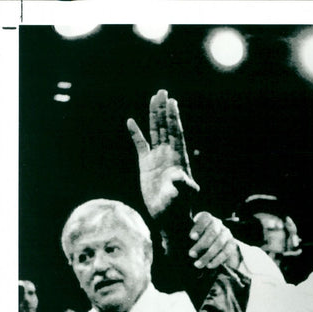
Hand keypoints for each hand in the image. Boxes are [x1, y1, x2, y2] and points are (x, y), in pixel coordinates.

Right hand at [127, 89, 199, 219]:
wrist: (168, 217)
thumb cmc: (176, 208)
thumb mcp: (180, 197)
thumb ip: (181, 186)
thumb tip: (179, 179)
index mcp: (178, 158)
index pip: (176, 133)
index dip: (173, 117)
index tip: (172, 101)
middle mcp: (169, 155)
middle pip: (166, 127)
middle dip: (164, 110)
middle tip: (162, 92)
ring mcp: (158, 158)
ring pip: (155, 132)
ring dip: (154, 116)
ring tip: (153, 99)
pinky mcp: (147, 165)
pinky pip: (140, 145)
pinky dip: (136, 134)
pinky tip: (130, 122)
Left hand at [189, 211, 241, 269]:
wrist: (219, 251)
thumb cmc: (201, 242)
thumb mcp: (195, 238)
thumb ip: (194, 239)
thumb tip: (190, 250)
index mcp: (208, 220)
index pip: (206, 218)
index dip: (199, 227)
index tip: (192, 237)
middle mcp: (219, 225)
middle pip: (212, 232)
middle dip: (201, 244)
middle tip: (192, 254)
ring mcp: (227, 234)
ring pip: (219, 243)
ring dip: (207, 255)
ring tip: (198, 264)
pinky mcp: (232, 245)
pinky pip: (226, 252)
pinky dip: (216, 260)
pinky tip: (209, 265)